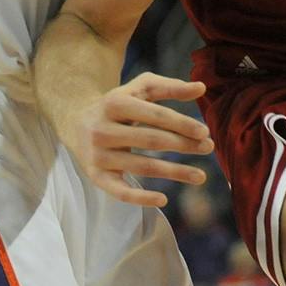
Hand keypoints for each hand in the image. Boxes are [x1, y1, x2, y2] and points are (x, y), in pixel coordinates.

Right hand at [68, 72, 214, 206]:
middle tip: (209, 148)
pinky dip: (140, 198)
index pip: (155, 115)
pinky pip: (119, 192)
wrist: (77, 121)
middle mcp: (103, 130)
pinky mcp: (96, 176)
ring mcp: (98, 155)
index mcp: (115, 103)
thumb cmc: (120, 102)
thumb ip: (171, 87)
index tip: (205, 131)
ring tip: (201, 176)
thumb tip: (201, 87)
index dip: (181, 123)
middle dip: (183, 145)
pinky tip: (164, 199)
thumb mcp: (141, 88)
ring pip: (142, 167)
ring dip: (174, 172)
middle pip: (151, 140)